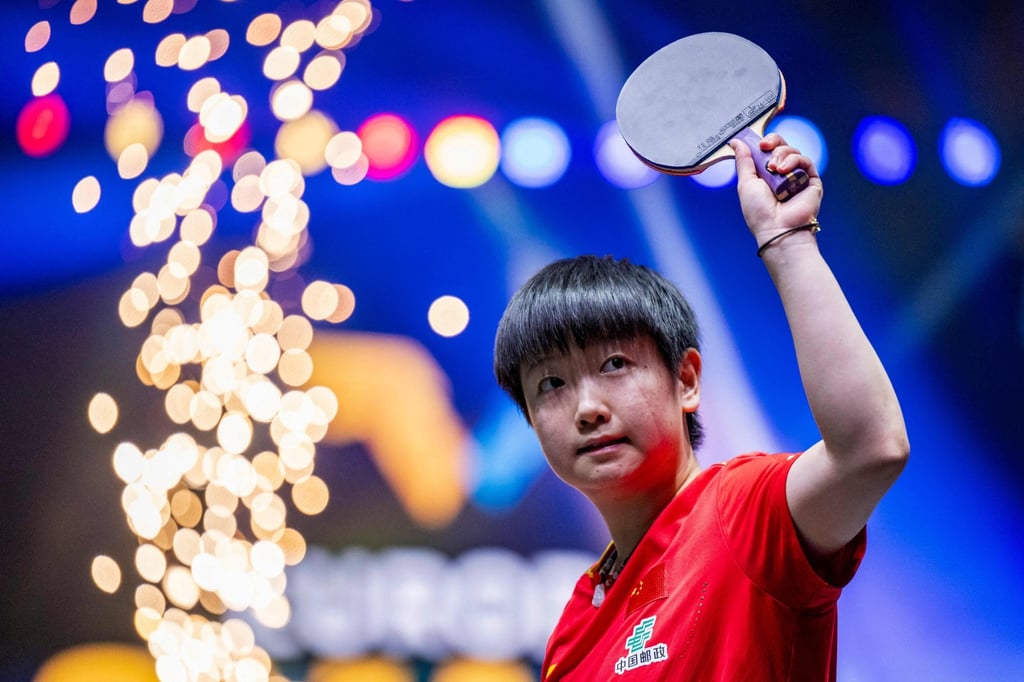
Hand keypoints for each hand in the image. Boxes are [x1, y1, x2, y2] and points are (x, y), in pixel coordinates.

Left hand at [730, 134, 822, 248]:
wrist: (777, 228)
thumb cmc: (759, 212)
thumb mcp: (746, 183)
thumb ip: (743, 161)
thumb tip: (736, 142)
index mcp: (766, 175)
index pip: (768, 151)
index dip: (765, 143)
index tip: (758, 144)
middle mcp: (782, 174)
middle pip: (782, 147)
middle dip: (774, 143)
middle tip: (765, 148)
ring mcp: (797, 177)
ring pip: (793, 152)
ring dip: (782, 154)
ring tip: (774, 168)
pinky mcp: (811, 181)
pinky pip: (805, 161)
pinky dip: (794, 161)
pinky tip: (783, 169)